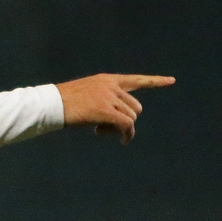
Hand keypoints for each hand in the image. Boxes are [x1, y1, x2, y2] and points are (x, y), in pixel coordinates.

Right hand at [56, 73, 175, 143]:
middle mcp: (111, 86)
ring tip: (100, 130)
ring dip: (121, 128)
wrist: (50, 104)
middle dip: (126, 119)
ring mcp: (109, 98)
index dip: (155, 81)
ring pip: (131, 117)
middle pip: (135, 106)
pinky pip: (126, 125)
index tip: (171, 81)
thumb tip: (121, 122)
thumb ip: (105, 102)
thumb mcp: (85, 96)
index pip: (135, 80)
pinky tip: (124, 140)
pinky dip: (128, 134)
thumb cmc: (62, 103)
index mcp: (106, 80)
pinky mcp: (105, 111)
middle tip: (105, 127)